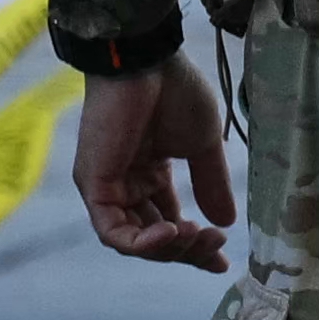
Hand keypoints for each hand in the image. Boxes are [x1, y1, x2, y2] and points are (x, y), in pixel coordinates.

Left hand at [73, 57, 236, 270]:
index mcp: (148, 173)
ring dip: (168, 248)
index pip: (167, 223)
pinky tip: (172, 232)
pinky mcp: (93, 184)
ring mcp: (106, 186)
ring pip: (133, 242)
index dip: (194, 246)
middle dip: (187, 250)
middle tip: (216, 246)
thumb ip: (211, 184)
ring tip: (196, 235)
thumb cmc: (174, 90)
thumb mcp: (202, 145)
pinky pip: (112, 232)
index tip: (222, 259)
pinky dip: (141, 243)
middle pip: (152, 239)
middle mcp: (124, 184)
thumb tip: (225, 222)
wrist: (149, 60)